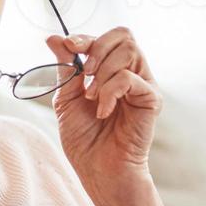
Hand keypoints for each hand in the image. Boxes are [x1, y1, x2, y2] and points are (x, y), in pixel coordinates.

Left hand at [46, 27, 161, 198]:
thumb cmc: (85, 140)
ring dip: (103, 72)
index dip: (86, 37)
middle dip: (98, 48)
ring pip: (129, 51)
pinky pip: (129, 78)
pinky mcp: (151, 100)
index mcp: (111, 71)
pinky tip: (103, 112)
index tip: (69, 47)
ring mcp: (143, 86)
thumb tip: (54, 37)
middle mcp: (130, 74)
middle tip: (84, 76)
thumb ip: (64, 67)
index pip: (106, 38)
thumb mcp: (66, 98)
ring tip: (92, 98)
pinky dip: (110, 92)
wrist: (99, 171)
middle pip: (124, 35)